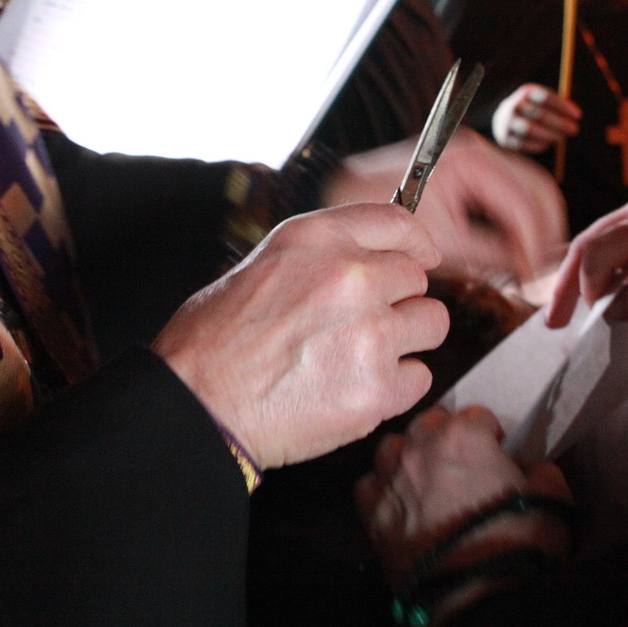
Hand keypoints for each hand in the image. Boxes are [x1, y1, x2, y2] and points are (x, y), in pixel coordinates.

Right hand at [154, 204, 446, 469]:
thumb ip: (319, 259)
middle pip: (417, 279)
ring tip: (361, 359)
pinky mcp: (377, 388)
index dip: (414, 243)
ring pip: (430, 325)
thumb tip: (360, 264)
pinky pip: (419, 378)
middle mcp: (351, 277)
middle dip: (398, 301)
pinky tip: (354, 390)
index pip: (396, 221)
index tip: (421, 257)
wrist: (197, 405)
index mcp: (317, 240)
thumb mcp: (260, 265)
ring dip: (405, 341)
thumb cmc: (211, 343)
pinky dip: (395, 388)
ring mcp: (370, 333)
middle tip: (364, 325)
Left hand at [324, 131, 567, 283]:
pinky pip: (511, 195)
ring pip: (531, 192)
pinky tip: (518, 254)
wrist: (341, 190)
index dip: (537, 247)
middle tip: (548, 273)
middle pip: (540, 191)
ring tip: (536, 267)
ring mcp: (476, 159)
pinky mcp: (470, 172)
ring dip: (539, 229)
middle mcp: (479, 152)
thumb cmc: (379, 210)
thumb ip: (489, 256)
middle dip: (549, 234)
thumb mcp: (439, 242)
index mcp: (471, 162)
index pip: (525, 204)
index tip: (538, 278)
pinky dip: (520, 224)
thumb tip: (529, 272)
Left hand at [357, 406, 571, 591]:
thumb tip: (527, 468)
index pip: (476, 414)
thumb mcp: (553, 499)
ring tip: (428, 481)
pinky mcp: (372, 514)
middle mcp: (419, 448)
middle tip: (463, 466)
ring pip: (392, 448)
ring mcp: (390, 479)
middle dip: (446, 437)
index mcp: (464, 436)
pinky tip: (402, 505)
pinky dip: (384, 490)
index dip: (490, 435)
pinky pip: (369, 485)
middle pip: (429, 423)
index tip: (496, 453)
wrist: (478, 602)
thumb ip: (540, 470)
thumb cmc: (519, 547)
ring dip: (410, 457)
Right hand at [491, 83, 581, 153]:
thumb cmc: (533, 110)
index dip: (563, 106)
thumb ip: (559, 105)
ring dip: (549, 134)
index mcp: (526, 92)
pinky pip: (523, 143)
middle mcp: (514, 105)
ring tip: (561, 138)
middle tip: (575, 129)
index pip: (546, 97)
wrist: (503, 120)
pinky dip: (538, 144)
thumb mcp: (543, 102)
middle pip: (538, 113)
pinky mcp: (505, 138)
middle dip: (559, 122)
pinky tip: (548, 144)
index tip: (578, 115)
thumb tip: (576, 115)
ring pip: (529, 128)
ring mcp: (507, 122)